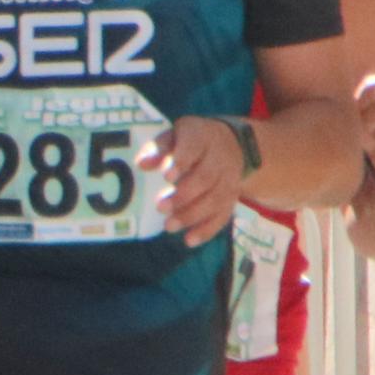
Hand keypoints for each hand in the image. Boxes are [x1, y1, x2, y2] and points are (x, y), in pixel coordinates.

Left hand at [154, 114, 247, 245]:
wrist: (231, 143)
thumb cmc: (193, 140)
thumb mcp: (175, 135)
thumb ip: (158, 148)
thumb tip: (142, 164)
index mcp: (202, 137)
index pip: (194, 148)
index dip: (181, 162)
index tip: (167, 176)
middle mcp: (220, 158)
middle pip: (205, 178)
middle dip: (183, 195)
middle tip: (160, 207)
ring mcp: (229, 179)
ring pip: (215, 199)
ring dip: (192, 215)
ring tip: (168, 226)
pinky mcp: (232, 198)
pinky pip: (223, 215)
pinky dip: (207, 230)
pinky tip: (189, 240)